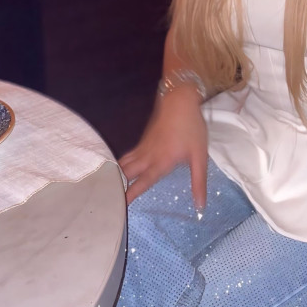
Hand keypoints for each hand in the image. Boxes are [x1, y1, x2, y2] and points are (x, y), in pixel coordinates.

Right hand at [118, 85, 208, 208]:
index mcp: (161, 162)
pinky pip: (127, 156)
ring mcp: (143, 147)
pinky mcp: (143, 140)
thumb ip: (199, 182)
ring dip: (114, 175)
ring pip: (123, 163)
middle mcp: (147, 157)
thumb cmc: (191, 128)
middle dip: (115, 185)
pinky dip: (119, 165)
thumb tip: (200, 206)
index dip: (130, 194)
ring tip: (106, 189)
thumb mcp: (200, 156)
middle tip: (106, 200)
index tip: (118, 206)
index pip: (142, 182)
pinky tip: (117, 170)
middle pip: (126, 173)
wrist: (179, 100)